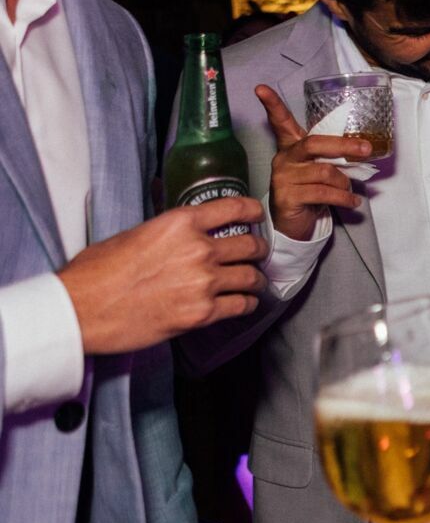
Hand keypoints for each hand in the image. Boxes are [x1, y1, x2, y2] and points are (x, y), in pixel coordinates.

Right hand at [57, 198, 267, 353]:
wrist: (80, 310)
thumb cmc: (95, 273)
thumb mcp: (133, 234)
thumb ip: (166, 232)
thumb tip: (181, 234)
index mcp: (181, 223)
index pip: (234, 208)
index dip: (251, 211)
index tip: (256, 216)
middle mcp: (199, 248)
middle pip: (250, 244)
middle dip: (257, 250)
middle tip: (256, 255)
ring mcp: (203, 282)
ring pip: (251, 276)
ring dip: (255, 278)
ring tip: (254, 281)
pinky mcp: (201, 314)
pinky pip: (241, 305)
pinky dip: (246, 304)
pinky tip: (243, 303)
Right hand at [258, 85, 368, 242]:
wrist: (295, 224)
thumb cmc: (311, 191)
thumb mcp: (321, 169)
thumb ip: (332, 156)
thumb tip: (362, 149)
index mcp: (291, 147)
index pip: (280, 122)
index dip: (272, 105)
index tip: (261, 87)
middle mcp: (284, 159)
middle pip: (314, 143)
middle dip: (344, 146)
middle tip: (365, 149)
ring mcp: (283, 178)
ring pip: (325, 172)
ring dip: (344, 182)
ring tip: (349, 191)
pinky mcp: (287, 197)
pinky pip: (323, 193)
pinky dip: (343, 198)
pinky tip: (352, 203)